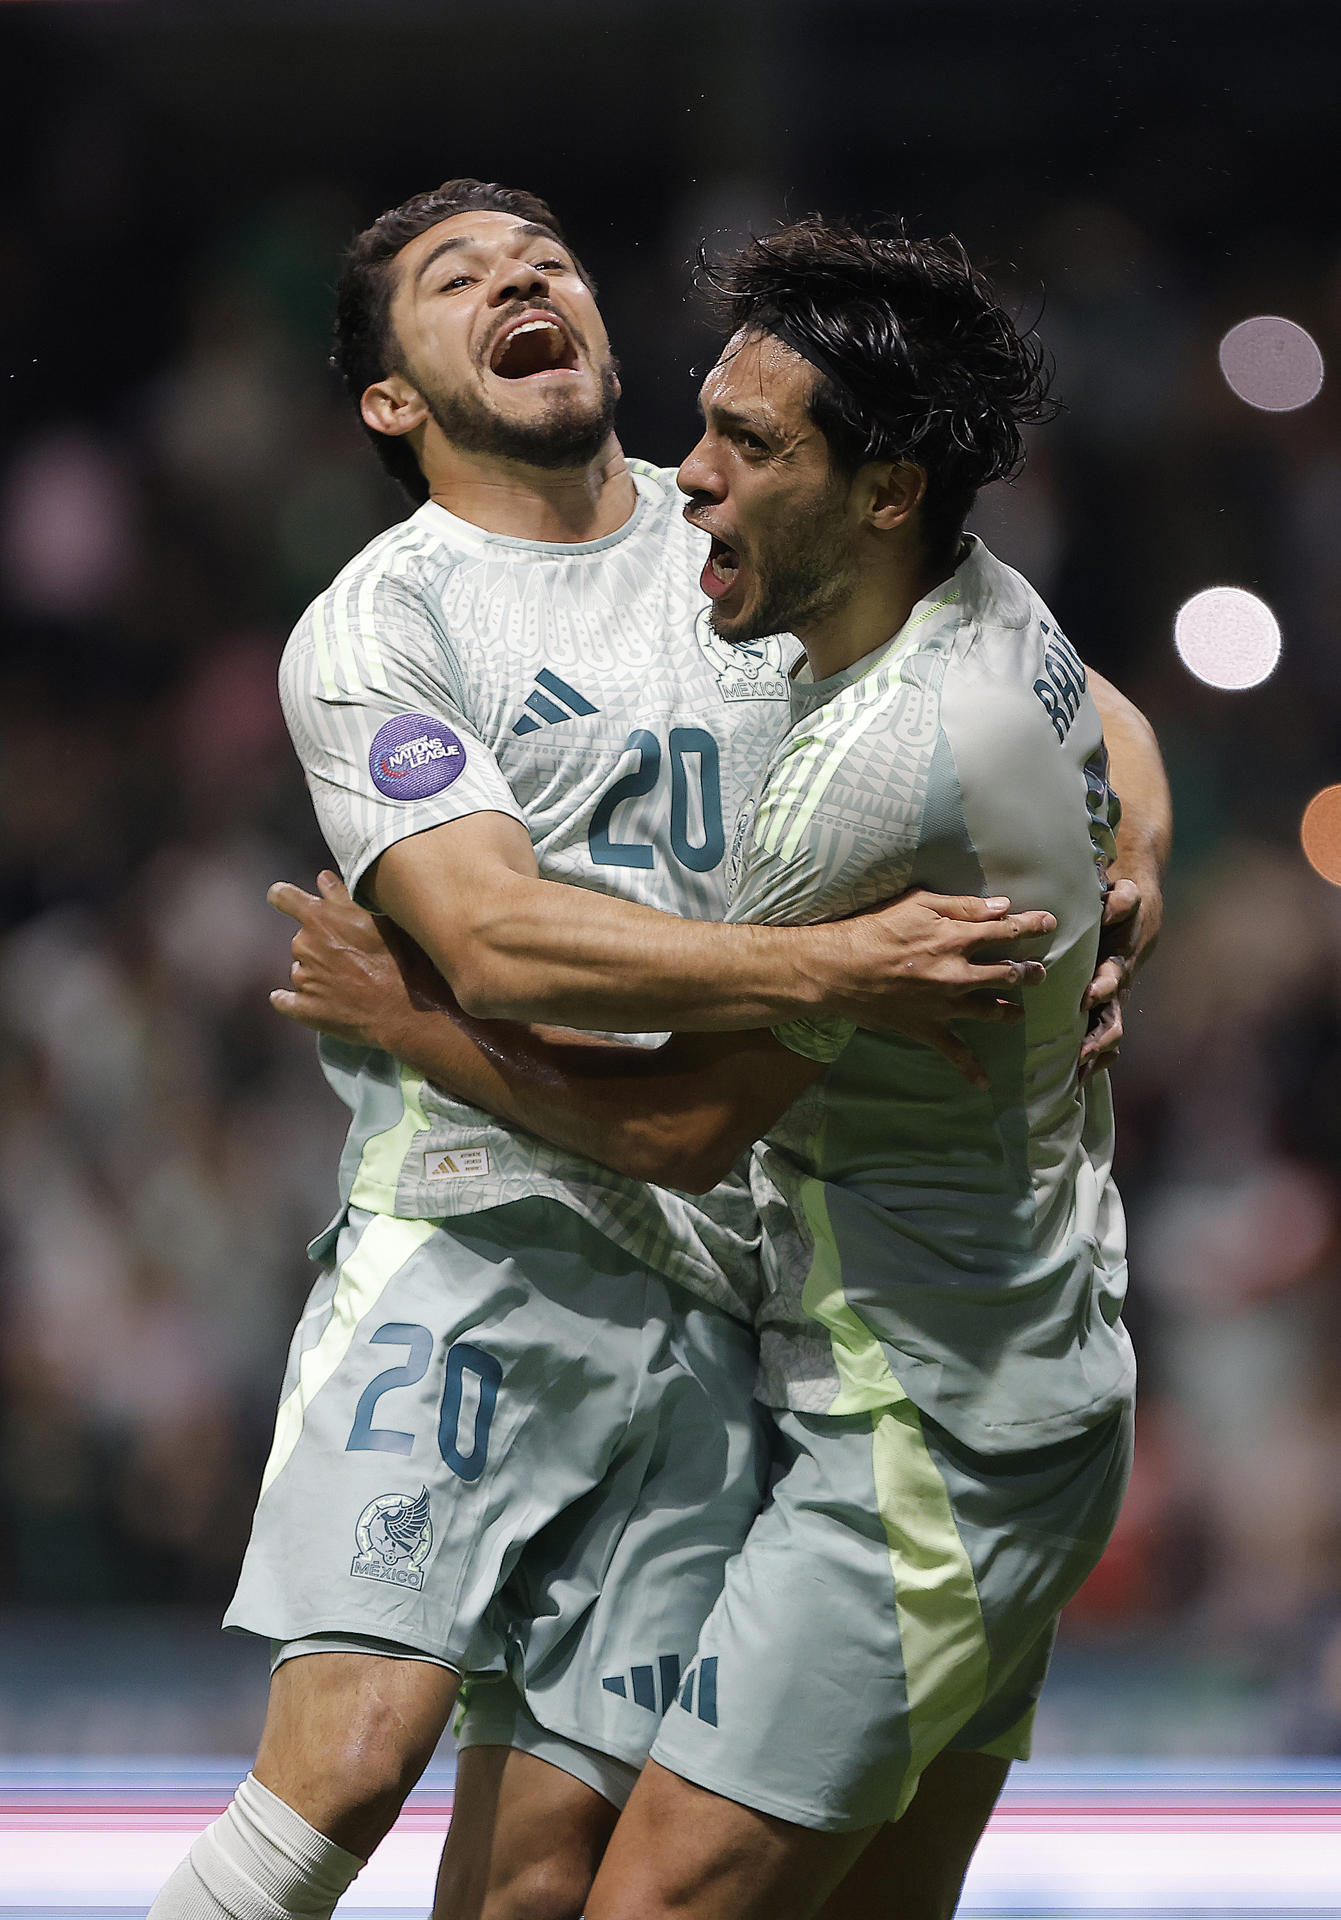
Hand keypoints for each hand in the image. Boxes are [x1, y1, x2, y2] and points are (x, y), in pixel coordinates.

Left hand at [268, 871, 448, 1048]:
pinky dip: (293, 1000)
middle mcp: (304, 945)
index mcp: (318, 918)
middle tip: (351, 954)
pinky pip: (285, 1001)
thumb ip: (343, 896)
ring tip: (350, 981)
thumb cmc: (398, 959)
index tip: (285, 900)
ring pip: (302, 968)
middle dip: (320, 944)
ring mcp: (303, 979)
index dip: (283, 897)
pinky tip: (313, 1002)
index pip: (283, 897)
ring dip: (318, 972)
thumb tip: (323, 879)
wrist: (404, 1010)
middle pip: (301, 938)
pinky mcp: (304, 1009)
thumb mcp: (378, 918)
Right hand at [825, 891, 1055, 1087]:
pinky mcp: (927, 1028)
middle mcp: (958, 974)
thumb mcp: (917, 904)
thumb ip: (962, 906)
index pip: (1006, 931)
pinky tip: (984, 1083)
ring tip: (1018, 1013)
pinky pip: (954, 1052)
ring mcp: (945, 1005)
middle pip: (1007, 974)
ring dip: (1009, 1012)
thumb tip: (1003, 907)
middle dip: (1029, 973)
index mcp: (957, 939)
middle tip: (1039, 972)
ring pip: (990, 1012)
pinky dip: (970, 1069)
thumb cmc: (874, 929)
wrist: (838, 969)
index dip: (1032, 926)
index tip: (1050, 924)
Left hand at [1080, 869, 1161, 1079]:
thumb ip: (1121, 901)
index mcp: (1119, 963)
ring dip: (1094, 1057)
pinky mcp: (1105, 1010)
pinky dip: (1092, 1062)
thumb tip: (1112, 902)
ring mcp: (1113, 1003)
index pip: (1112, 979)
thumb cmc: (1124, 906)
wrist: (1138, 917)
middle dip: (1098, 1038)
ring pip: (1107, 1037)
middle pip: (1112, 1020)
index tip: (1086, 998)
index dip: (1102, 989)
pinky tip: (1071, 1081)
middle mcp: (1118, 988)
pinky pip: (1102, 1041)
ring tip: (1073, 1078)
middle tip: (1080, 1053)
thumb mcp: (1125, 897)